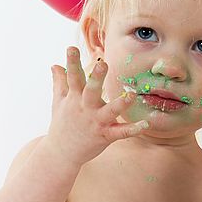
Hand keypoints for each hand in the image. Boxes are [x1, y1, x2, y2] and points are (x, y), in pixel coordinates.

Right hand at [48, 46, 148, 165]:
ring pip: (109, 111)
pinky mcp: (105, 136)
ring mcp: (95, 122)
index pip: (73, 77)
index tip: (71, 48)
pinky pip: (121, 132)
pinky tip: (146, 123)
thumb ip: (60, 82)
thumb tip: (55, 64)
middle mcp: (85, 109)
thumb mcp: (59, 102)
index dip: (72, 62)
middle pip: (90, 91)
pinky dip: (134, 129)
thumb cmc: (62, 124)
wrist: (60, 154)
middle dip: (96, 78)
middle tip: (102, 63)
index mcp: (74, 98)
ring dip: (120, 103)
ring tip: (131, 95)